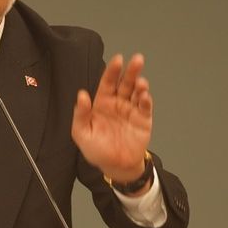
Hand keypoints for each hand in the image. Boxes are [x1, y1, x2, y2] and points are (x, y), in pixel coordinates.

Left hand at [71, 53, 152, 181]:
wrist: (116, 166)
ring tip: (141, 82)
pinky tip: (144, 96)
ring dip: (141, 84)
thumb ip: (80, 114)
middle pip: (125, 83)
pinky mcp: (143, 119)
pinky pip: (146, 107)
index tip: (117, 60)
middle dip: (131, 71)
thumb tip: (81, 95)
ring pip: (137, 92)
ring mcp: (132, 110)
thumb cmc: (97, 150)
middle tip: (137, 60)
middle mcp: (118, 103)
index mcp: (102, 103)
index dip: (112, 71)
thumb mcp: (82, 133)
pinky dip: (146, 100)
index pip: (108, 83)